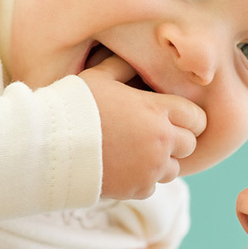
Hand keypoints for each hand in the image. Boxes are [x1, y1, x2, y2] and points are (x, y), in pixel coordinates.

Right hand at [80, 54, 205, 198]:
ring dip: (160, 162)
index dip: (187, 118)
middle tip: (151, 135)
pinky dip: (140, 179)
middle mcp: (161, 140)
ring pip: (173, 168)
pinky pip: (151, 186)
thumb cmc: (73, 105)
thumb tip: (132, 59)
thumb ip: (123, 67)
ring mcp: (150, 167)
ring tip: (135, 153)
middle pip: (189, 144)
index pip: (197, 117)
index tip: (171, 118)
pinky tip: (120, 168)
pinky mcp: (137, 189)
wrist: (50, 145)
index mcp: (157, 110)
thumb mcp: (98, 76)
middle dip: (175, 140)